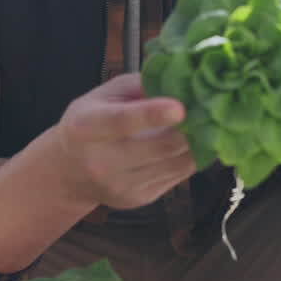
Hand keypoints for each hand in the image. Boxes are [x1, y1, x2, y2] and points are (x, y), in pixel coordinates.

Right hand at [52, 73, 196, 209]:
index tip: (180, 107)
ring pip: (176, 163)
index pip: (122, 122)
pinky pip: (178, 176)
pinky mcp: (140, 199)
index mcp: (86, 127)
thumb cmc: (89, 123)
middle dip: (191, 128)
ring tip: (208, 123)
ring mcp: (121, 185)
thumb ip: (138, 85)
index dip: (152, 114)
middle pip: (159, 147)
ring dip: (198, 143)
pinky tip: (193, 143)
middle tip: (211, 109)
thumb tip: (179, 81)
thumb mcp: (102, 95)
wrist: (69, 172)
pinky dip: (191, 157)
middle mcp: (101, 161)